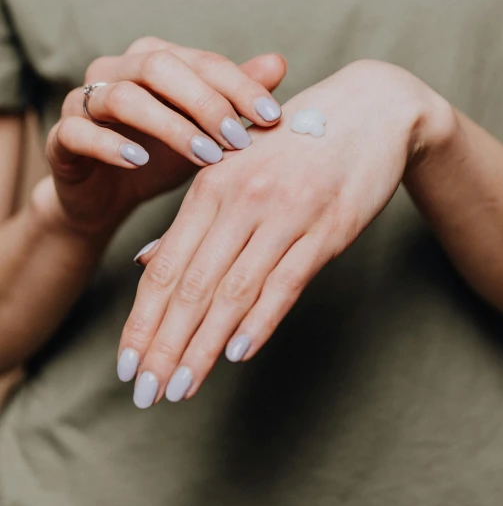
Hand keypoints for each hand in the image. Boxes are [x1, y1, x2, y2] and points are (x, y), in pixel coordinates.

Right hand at [31, 36, 285, 236]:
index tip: (271, 117)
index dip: (238, 86)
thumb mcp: (205, 131)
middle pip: (160, 67)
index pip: (202, 61)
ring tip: (203, 156)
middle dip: (204, 102)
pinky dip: (110, 145)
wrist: (108, 198)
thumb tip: (278, 62)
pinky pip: (79, 132)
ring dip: (168, 126)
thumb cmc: (162, 157)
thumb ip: (234, 98)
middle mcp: (116, 70)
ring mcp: (82, 101)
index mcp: (154, 59)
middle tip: (236, 139)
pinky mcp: (61, 136)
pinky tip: (139, 161)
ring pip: (122, 97)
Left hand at [119, 60, 453, 406]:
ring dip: (204, 347)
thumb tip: (143, 264)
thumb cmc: (296, 142)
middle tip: (145, 394)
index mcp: (212, 183)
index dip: (142, 321)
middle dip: (165, 346)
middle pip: (192, 286)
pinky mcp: (329, 227)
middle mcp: (243, 198)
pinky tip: (237, 354)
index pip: (164, 267)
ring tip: (182, 388)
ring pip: (234, 291)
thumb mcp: (237, 167)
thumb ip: (193, 218)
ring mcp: (287, 213)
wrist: (371, 110)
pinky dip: (260, 321)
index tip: (127, 365)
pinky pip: (287, 281)